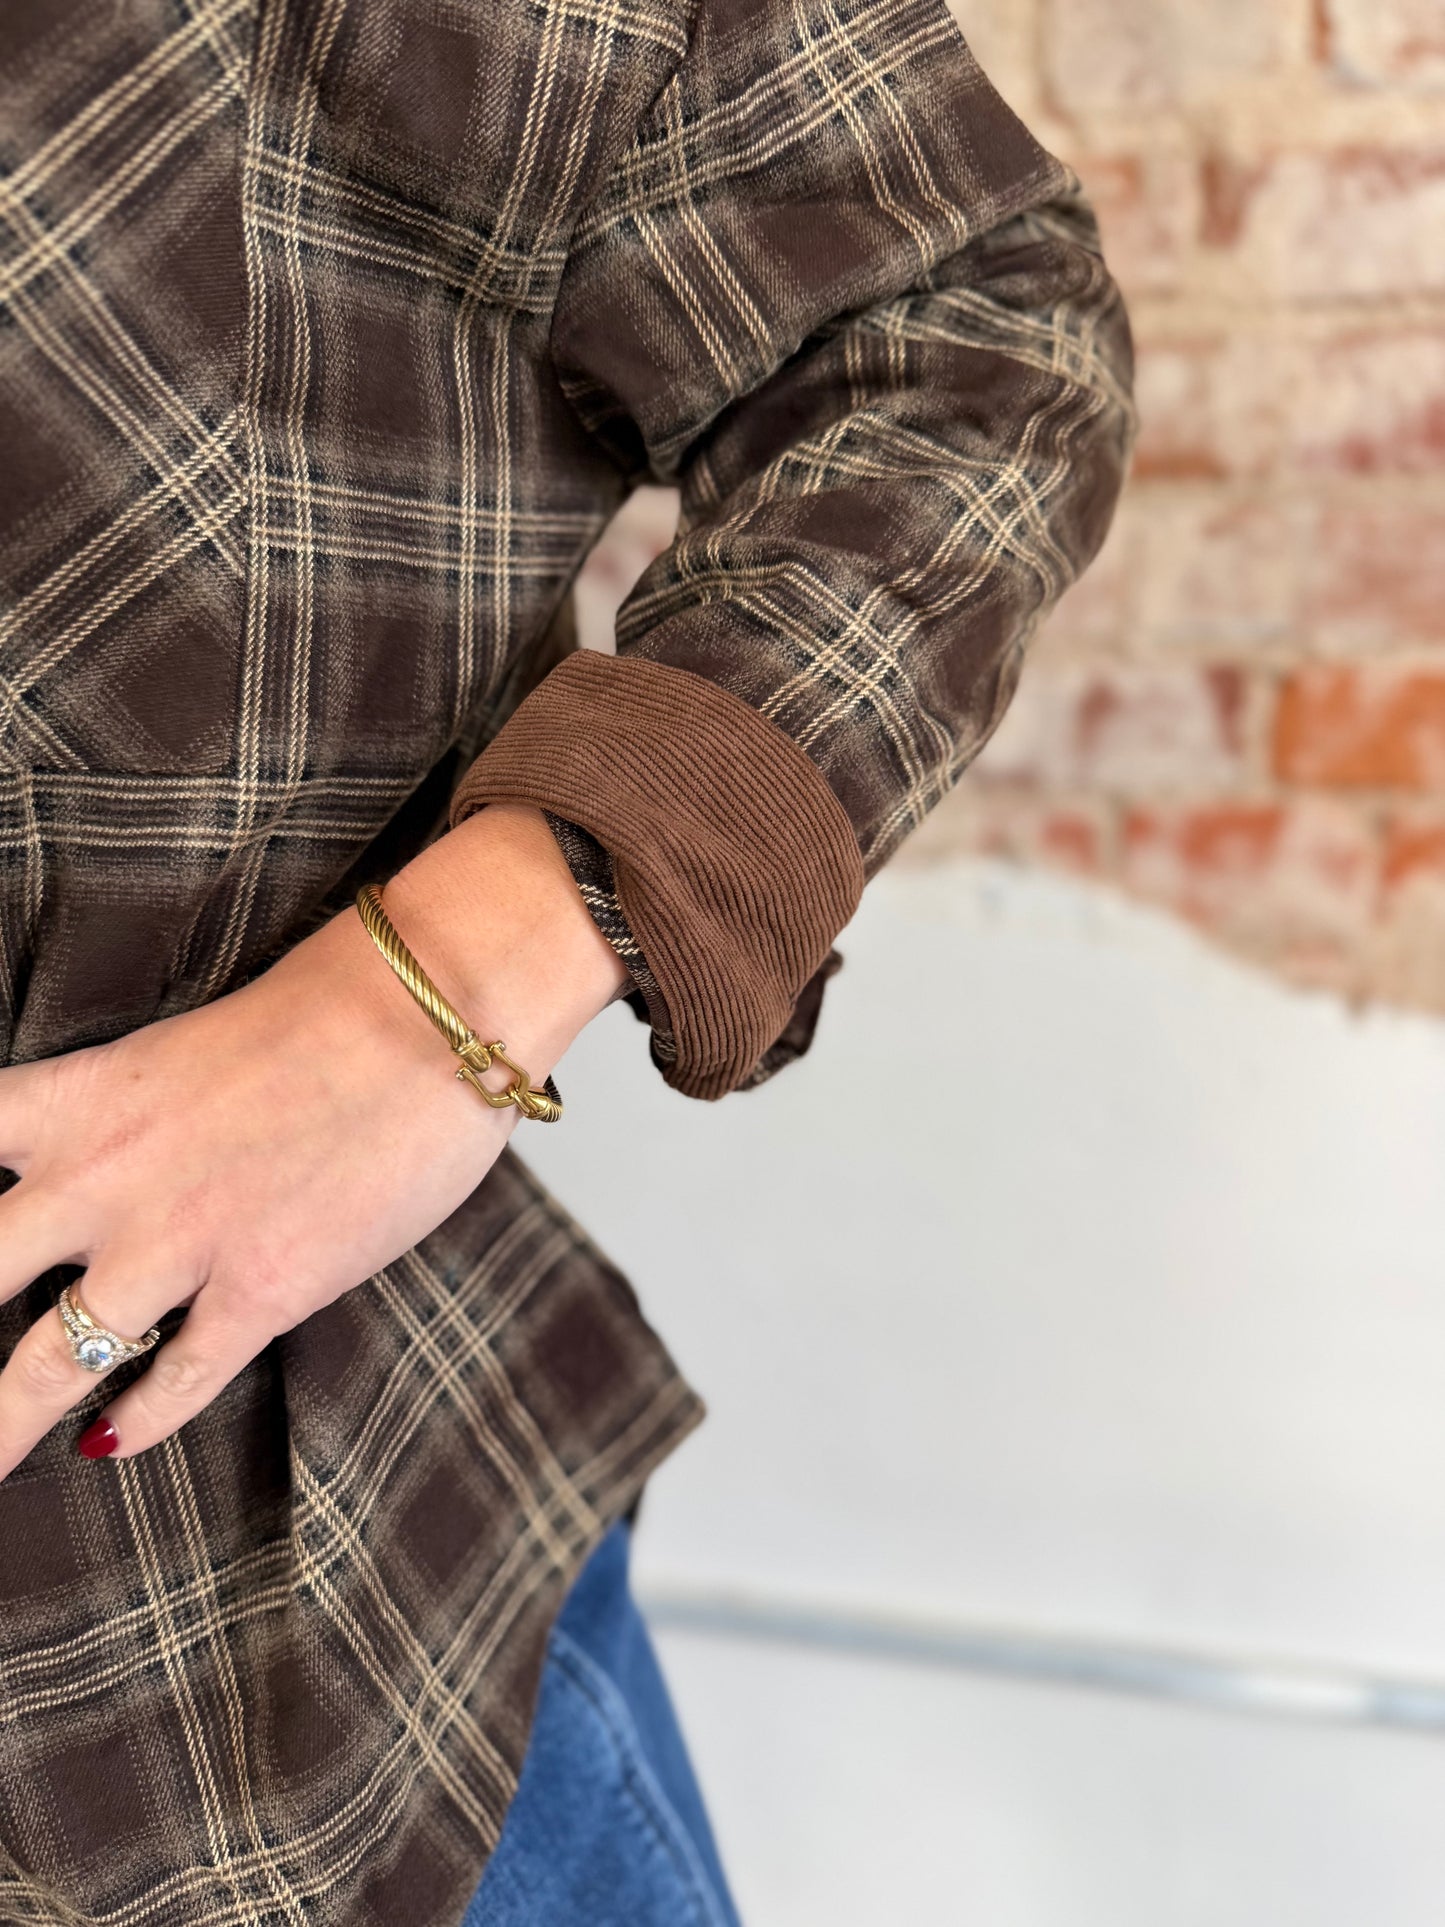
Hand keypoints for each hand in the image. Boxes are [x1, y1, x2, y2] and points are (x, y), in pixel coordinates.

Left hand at [0, 803, 628, 1481]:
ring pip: (49, 1364)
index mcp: (86, 1100)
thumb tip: (115, 1160)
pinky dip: (142, 1420)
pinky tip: (116, 1442)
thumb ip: (128, 1113)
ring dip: (5, 1424)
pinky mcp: (262, 1291)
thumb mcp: (185, 1048)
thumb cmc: (331, 1006)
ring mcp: (180, 1242)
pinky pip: (177, 1381)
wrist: (431, 1018)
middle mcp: (107, 1176)